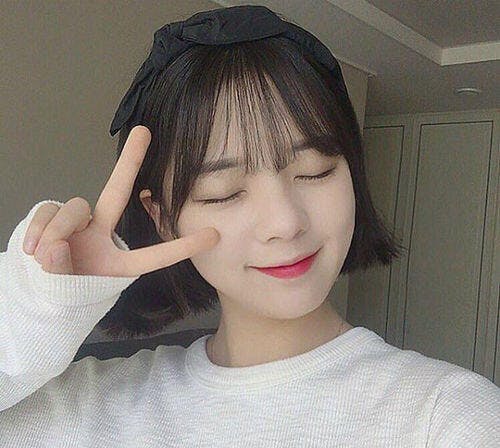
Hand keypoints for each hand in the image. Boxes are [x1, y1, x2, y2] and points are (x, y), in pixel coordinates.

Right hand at [22, 125, 219, 276]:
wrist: (36, 291)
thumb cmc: (62, 292)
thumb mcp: (68, 291)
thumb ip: (61, 271)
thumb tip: (55, 244)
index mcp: (117, 262)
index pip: (153, 255)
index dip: (182, 247)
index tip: (214, 235)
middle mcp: (100, 234)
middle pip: (116, 192)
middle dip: (129, 161)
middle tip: (144, 132)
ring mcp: (77, 223)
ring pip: (74, 208)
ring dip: (58, 231)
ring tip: (45, 257)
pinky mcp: (53, 215)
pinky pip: (48, 211)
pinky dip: (39, 229)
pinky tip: (32, 249)